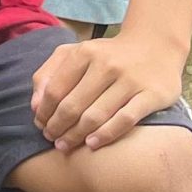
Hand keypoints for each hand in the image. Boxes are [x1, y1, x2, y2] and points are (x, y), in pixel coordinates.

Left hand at [30, 30, 185, 150]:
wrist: (156, 46)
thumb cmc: (108, 55)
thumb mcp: (76, 53)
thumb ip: (50, 74)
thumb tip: (35, 106)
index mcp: (84, 53)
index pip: (55, 90)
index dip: (45, 112)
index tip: (41, 126)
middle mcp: (106, 65)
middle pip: (73, 105)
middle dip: (57, 126)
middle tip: (52, 140)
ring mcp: (130, 80)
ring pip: (95, 115)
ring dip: (76, 135)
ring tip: (66, 145)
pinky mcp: (151, 95)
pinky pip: (125, 119)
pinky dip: (106, 134)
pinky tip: (92, 144)